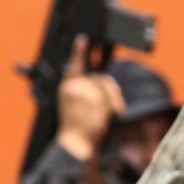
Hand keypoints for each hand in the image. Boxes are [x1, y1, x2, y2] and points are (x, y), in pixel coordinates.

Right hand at [55, 34, 123, 161]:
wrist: (75, 145)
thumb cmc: (78, 128)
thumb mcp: (78, 106)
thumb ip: (88, 91)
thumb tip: (106, 84)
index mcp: (67, 86)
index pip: (75, 65)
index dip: (79, 51)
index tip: (82, 38)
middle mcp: (73, 86)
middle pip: (100, 76)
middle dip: (111, 89)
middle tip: (116, 106)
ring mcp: (84, 91)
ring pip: (107, 85)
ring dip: (115, 98)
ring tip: (113, 112)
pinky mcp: (95, 98)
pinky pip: (112, 96)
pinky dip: (116, 105)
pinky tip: (112, 115)